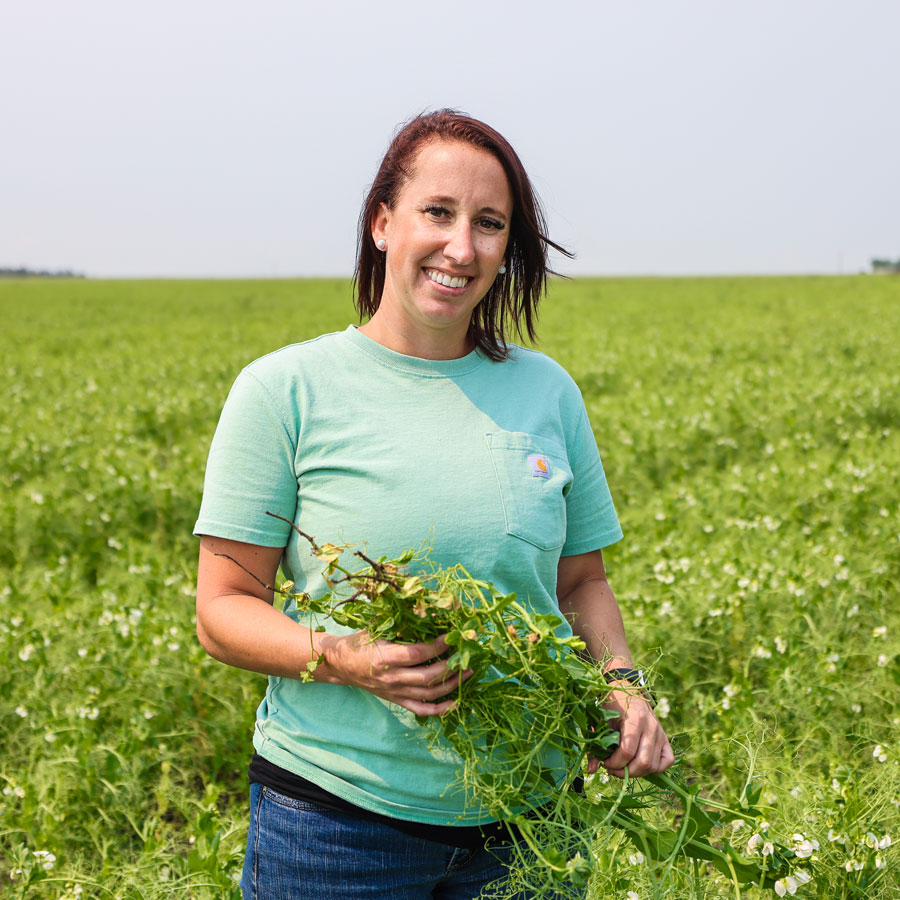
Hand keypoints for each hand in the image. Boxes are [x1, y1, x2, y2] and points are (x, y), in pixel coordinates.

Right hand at [314, 631, 471, 716]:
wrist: (339, 665)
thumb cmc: (359, 642)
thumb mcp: (377, 628)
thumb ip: (400, 622)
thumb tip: (428, 612)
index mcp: (386, 657)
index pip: (418, 654)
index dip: (438, 646)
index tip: (453, 636)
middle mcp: (391, 678)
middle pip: (427, 677)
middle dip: (451, 666)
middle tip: (467, 655)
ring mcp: (394, 692)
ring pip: (428, 694)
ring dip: (451, 684)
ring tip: (468, 672)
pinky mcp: (396, 700)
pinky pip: (420, 709)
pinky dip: (439, 709)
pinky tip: (455, 702)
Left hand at [588, 688, 674, 777]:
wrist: (627, 690)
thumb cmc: (612, 705)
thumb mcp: (601, 721)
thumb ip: (596, 746)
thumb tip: (591, 770)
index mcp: (634, 719)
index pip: (627, 751)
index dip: (614, 763)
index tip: (605, 762)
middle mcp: (651, 726)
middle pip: (643, 762)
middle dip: (626, 772)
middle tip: (613, 769)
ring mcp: (660, 733)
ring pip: (654, 765)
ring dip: (638, 773)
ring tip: (624, 768)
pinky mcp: (665, 737)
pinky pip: (667, 760)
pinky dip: (656, 769)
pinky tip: (641, 766)